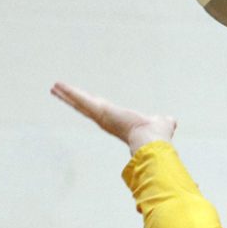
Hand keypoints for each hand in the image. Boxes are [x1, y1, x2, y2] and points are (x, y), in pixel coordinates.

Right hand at [50, 82, 176, 152]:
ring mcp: (101, 117)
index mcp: (118, 122)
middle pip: (85, 108)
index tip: (85, 103)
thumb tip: (172, 122)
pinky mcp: (99, 111)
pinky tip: (57, 86)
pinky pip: (80, 100)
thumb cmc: (157, 135)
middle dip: (73, 100)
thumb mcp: (162, 123)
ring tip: (54, 87)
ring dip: (66, 95)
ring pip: (80, 103)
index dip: (91, 107)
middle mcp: (106, 120)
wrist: (151, 141)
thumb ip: (165, 122)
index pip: (100, 112)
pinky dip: (69, 93)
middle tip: (60, 93)